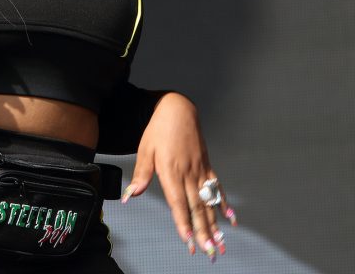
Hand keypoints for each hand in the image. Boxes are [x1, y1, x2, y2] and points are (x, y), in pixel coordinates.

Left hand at [121, 92, 235, 261]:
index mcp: (171, 170)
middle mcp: (188, 173)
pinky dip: (224, 204)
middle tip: (209, 252)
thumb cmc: (158, 129)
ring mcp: (200, 170)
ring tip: (220, 244)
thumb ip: (141, 174)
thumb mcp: (145, 149)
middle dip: (202, 232)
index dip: (183, 221)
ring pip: (208, 202)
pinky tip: (231, 219)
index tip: (189, 240)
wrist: (178, 109)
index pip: (178, 202)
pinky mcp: (206, 166)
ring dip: (214, 225)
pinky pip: (217, 188)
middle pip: (196, 207)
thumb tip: (130, 195)